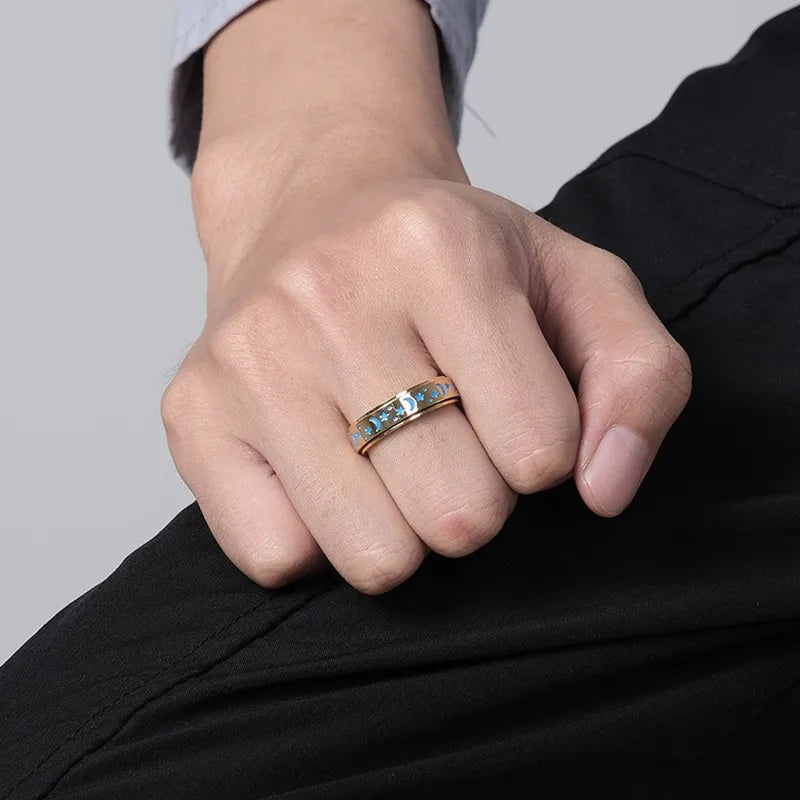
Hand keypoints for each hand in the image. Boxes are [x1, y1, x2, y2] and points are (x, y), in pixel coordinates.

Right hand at [161, 174, 690, 593]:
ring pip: (373, 555)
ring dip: (401, 525)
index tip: (506, 407)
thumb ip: (638, 379)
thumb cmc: (451, 260)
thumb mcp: (576, 286)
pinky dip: (318, 535)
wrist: (316, 208)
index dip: (543, 451)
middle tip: (444, 434)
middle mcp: (328, 297)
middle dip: (475, 498)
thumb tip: (604, 489)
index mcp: (440, 250)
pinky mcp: (193, 415)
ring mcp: (248, 360)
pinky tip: (324, 465)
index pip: (544, 452)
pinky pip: (278, 557)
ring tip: (385, 453)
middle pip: (459, 518)